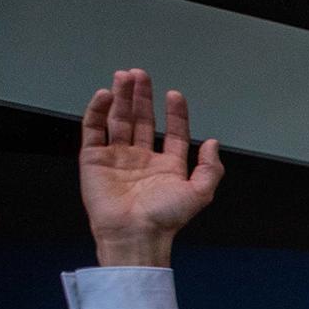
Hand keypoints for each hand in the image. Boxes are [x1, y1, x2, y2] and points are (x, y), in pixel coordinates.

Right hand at [80, 70, 222, 266]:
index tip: (175, 95)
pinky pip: (94, 129)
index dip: (176, 114)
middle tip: (141, 75)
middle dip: (142, 97)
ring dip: (122, 97)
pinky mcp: (94, 158)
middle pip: (143, 120)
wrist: (135, 232)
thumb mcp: (200, 193)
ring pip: (119, 119)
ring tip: (125, 76)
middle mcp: (143, 159)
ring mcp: (117, 157)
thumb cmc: (166, 218)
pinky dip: (98, 111)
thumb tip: (215, 143)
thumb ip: (211, 168)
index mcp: (168, 166)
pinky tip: (106, 95)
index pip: (174, 133)